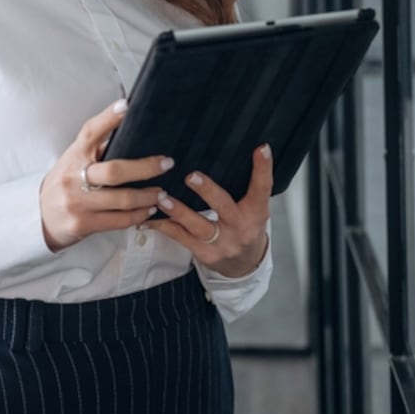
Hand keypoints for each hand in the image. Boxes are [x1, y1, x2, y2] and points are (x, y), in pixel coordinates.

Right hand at [40, 99, 171, 251]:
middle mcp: (73, 178)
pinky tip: (148, 210)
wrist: (39, 216)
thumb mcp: (73, 160)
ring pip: (122, 199)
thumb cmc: (64, 183)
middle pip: (115, 171)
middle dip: (146, 168)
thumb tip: (129, 129)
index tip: (127, 106)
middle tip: (167, 163)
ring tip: (162, 192)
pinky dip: (139, 215)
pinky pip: (119, 220)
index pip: (91, 132)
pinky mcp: (83, 224)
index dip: (108, 118)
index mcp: (74, 156)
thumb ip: (96, 149)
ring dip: (148, 196)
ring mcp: (78, 203)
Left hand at [149, 143, 272, 277]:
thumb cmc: (246, 227)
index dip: (263, 168)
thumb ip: (247, 186)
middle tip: (191, 177)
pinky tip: (150, 216)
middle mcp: (241, 228)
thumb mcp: (254, 207)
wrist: (244, 265)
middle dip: (207, 192)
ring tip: (162, 198)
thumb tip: (239, 150)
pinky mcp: (205, 254)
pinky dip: (165, 225)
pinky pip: (181, 238)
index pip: (262, 188)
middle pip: (225, 208)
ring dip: (179, 211)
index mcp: (256, 212)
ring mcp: (222, 243)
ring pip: (199, 227)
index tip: (261, 148)